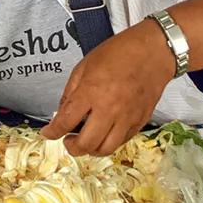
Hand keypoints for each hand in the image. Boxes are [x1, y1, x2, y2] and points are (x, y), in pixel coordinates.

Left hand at [41, 20, 174, 155]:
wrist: (154, 52)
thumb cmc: (120, 52)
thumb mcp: (85, 65)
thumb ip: (71, 91)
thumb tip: (62, 113)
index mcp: (91, 92)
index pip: (65, 122)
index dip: (52, 132)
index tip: (48, 134)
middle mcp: (109, 109)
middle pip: (85, 144)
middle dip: (71, 147)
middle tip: (68, 140)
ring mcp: (126, 118)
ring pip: (105, 149)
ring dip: (90, 150)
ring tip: (86, 140)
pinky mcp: (140, 122)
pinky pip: (121, 142)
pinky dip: (109, 142)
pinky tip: (104, 133)